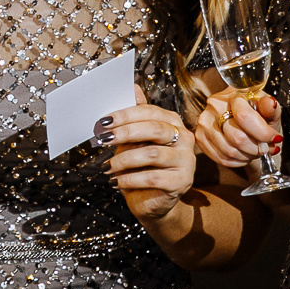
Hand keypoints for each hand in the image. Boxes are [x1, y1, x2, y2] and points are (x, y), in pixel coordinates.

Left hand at [103, 88, 193, 221]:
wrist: (152, 201)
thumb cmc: (142, 167)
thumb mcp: (135, 141)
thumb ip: (135, 117)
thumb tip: (132, 87)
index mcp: (173, 123)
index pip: (151, 112)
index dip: (126, 115)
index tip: (103, 121)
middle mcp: (185, 139)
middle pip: (155, 129)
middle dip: (125, 132)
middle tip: (103, 139)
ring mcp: (186, 161)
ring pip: (152, 154)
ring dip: (124, 160)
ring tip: (108, 166)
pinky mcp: (182, 182)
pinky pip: (152, 178)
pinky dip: (130, 179)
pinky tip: (117, 181)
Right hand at [192, 89, 280, 173]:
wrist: (237, 115)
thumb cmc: (256, 113)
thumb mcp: (268, 109)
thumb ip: (271, 108)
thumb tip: (271, 103)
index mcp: (233, 95)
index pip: (244, 117)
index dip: (263, 133)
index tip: (274, 138)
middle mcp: (214, 106)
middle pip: (237, 138)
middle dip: (257, 148)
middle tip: (266, 148)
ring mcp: (205, 122)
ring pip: (229, 151)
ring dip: (247, 157)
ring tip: (255, 151)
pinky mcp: (200, 137)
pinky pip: (220, 158)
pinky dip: (236, 162)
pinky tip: (243, 155)